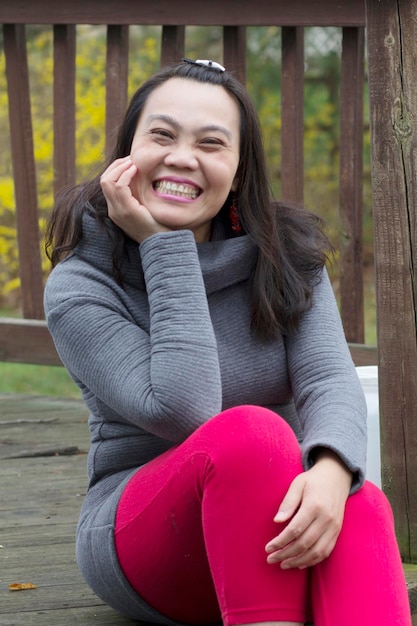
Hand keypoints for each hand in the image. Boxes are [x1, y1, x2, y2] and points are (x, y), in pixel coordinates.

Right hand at [100, 156, 169, 242]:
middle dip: (116, 166)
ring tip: (133, 162)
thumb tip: (142, 178)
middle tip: (130, 159)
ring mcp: (118, 211)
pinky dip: (126, 175)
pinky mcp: (127, 210)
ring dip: (120, 168)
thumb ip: (138, 197)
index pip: (106, 184)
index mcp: (115, 209)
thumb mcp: (143, 209)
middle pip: (104, 180)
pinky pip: (120, 186)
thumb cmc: (156, 225)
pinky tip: (136, 170)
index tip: (129, 163)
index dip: (115, 170)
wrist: (160, 242)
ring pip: (108, 181)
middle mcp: (113, 210)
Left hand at [265, 449, 351, 568]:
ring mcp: (334, 527)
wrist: (336, 477)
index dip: (280, 541)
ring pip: (316, 552)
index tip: (268, 548)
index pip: (294, 530)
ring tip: (283, 564)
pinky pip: (326, 552)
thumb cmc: (313, 480)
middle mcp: (326, 519)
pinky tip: (299, 563)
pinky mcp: (337, 532)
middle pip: (304, 544)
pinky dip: (312, 561)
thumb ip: (288, 502)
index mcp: (314, 506)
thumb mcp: (297, 484)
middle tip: (271, 559)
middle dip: (285, 554)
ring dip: (298, 561)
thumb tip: (277, 521)